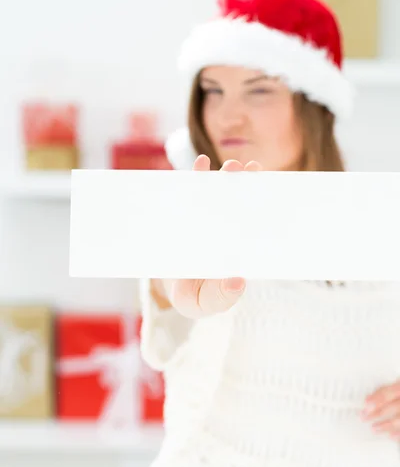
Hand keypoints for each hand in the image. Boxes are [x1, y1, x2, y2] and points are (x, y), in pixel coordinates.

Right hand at [160, 155, 261, 319]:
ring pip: (220, 195)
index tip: (267, 196)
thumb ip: (221, 296)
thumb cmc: (194, 296)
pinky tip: (201, 163)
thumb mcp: (202, 303)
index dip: (261, 211)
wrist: (171, 287)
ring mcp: (208, 219)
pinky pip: (193, 192)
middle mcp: (226, 230)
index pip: (252, 227)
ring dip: (228, 178)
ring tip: (233, 167)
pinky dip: (197, 176)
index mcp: (237, 249)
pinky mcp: (188, 212)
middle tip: (253, 171)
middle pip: (240, 204)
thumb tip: (238, 281)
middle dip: (247, 187)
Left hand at [362, 380, 399, 440]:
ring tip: (374, 429)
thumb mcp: (397, 385)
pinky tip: (391, 436)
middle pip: (393, 407)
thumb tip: (370, 397)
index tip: (365, 405)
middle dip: (377, 413)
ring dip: (386, 426)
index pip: (389, 393)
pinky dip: (399, 433)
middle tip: (365, 418)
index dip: (376, 399)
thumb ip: (385, 390)